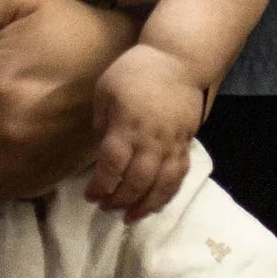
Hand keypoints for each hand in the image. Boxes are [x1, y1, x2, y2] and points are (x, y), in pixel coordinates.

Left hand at [87, 42, 205, 217]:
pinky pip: (179, 176)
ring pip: (161, 184)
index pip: (112, 166)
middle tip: (105, 207)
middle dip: (119, 200)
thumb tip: (101, 148)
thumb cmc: (135, 71)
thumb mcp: (106, 89)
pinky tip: (155, 203)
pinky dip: (167, 194)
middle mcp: (151, 140)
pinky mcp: (186, 144)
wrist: (179, 60)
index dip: (101, 186)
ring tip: (130, 217)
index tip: (90, 196)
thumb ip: (101, 121)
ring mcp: (172, 144)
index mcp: (127, 126)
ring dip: (145, 205)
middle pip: (136, 181)